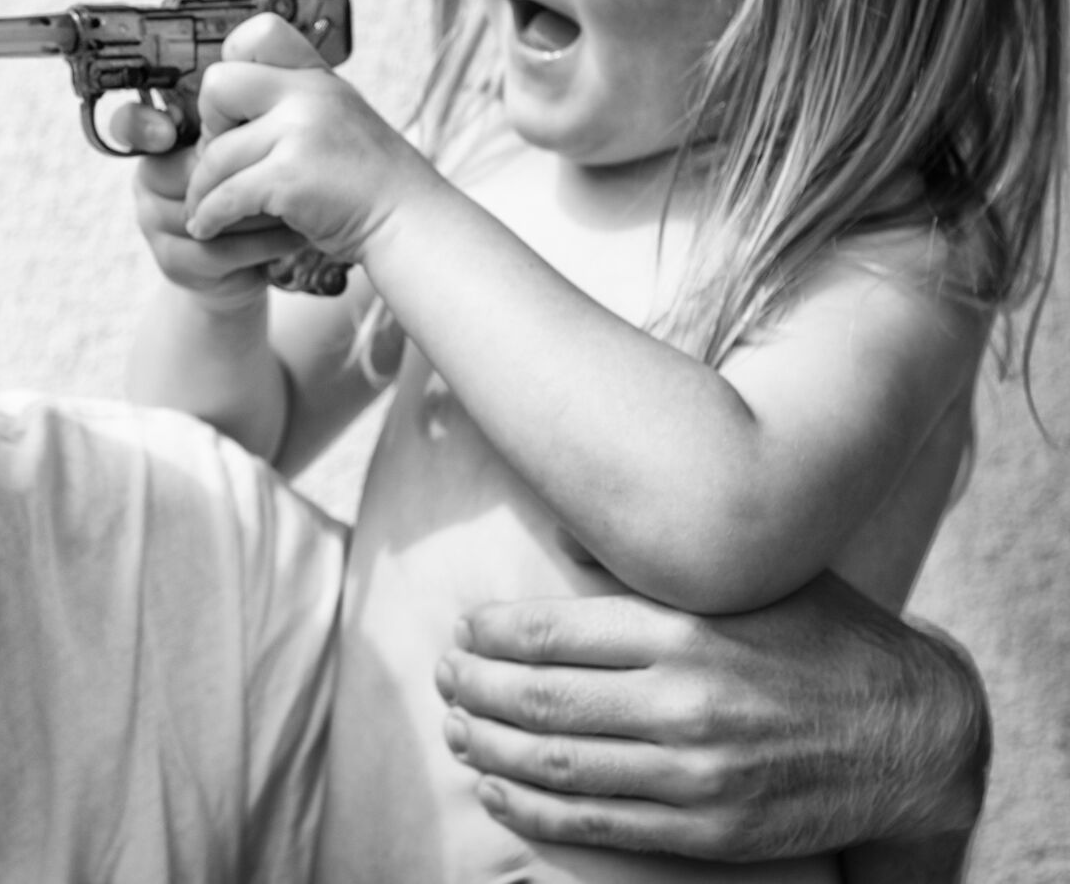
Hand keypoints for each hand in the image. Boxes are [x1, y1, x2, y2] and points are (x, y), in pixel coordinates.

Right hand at [108, 21, 314, 310]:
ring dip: (257, 208)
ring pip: (202, 213)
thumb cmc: (263, 182)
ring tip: (300, 201)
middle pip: (176, 171)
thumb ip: (250, 89)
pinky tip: (296, 234)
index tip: (164, 130)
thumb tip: (261, 31)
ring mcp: (158, 225)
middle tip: (277, 166)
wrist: (264, 251)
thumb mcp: (257, 135)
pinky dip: (262, 244)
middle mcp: (151, 180)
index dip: (138, 126)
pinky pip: (217, 251)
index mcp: (165, 140)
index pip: (129, 125)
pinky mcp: (177, 264)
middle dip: (234, 171)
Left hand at [182, 14, 429, 262]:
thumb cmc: (368, 181)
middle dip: (208, 126)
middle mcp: (309, 94)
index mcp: (318, 77)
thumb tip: (228, 109)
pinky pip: (226, 194)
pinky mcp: (291, 176)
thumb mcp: (339, 119)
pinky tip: (208, 227)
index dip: (232, 65)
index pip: (260, 32)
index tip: (233, 110)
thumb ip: (296, 103)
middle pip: (218, 85)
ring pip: (216, 154)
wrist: (409, 220)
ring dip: (201, 190)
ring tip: (201, 210)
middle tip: (219, 158)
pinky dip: (210, 216)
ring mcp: (301, 133)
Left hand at [437, 572, 987, 862]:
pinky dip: (533, 809)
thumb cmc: (823, 638)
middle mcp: (686, 701)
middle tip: (443, 678)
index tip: (462, 630)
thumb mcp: (745, 581)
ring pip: (558, 765)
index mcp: (686, 630)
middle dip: (474, 689)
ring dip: (489, 747)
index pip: (553, 632)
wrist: (916, 733)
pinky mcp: (710, 829)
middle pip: (541, 699)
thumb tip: (559, 530)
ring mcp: (697, 772)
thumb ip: (649, 565)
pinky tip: (496, 788)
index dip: (491, 635)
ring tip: (456, 729)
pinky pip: (598, 824)